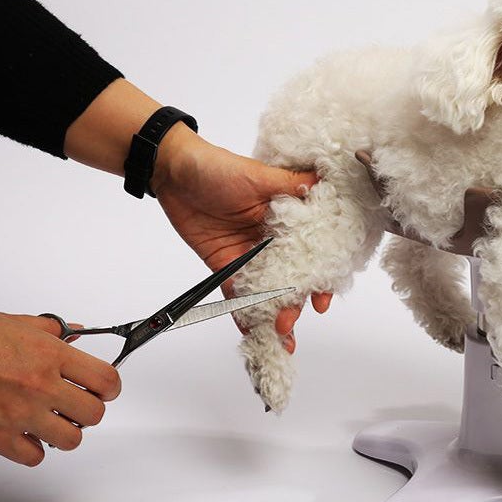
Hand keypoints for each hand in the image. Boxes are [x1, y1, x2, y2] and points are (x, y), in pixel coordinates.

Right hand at [0, 309, 120, 465]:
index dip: (111, 387)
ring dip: (65, 431)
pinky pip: (35, 457)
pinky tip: (25, 434)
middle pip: (94, 413)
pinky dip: (34, 449)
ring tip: (51, 420)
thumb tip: (75, 333)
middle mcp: (40, 386)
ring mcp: (20, 415)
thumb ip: (50, 331)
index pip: (106, 380)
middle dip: (88, 409)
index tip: (106, 389)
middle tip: (76, 404)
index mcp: (49, 355)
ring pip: (71, 440)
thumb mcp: (13, 323)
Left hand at [63, 78, 332, 351]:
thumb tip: (327, 182)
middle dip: (295, 303)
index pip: (313, 251)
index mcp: (289, 217)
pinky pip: (237, 294)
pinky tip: (250, 333)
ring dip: (273, 313)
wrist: (174, 170)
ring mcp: (249, 255)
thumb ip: (292, 186)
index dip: (320, 275)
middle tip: (291, 321)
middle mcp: (273, 240)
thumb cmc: (218, 166)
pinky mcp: (225, 265)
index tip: (322, 298)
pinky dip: (243, 314)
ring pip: (268, 290)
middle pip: (291, 277)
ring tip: (277, 334)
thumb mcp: (260, 175)